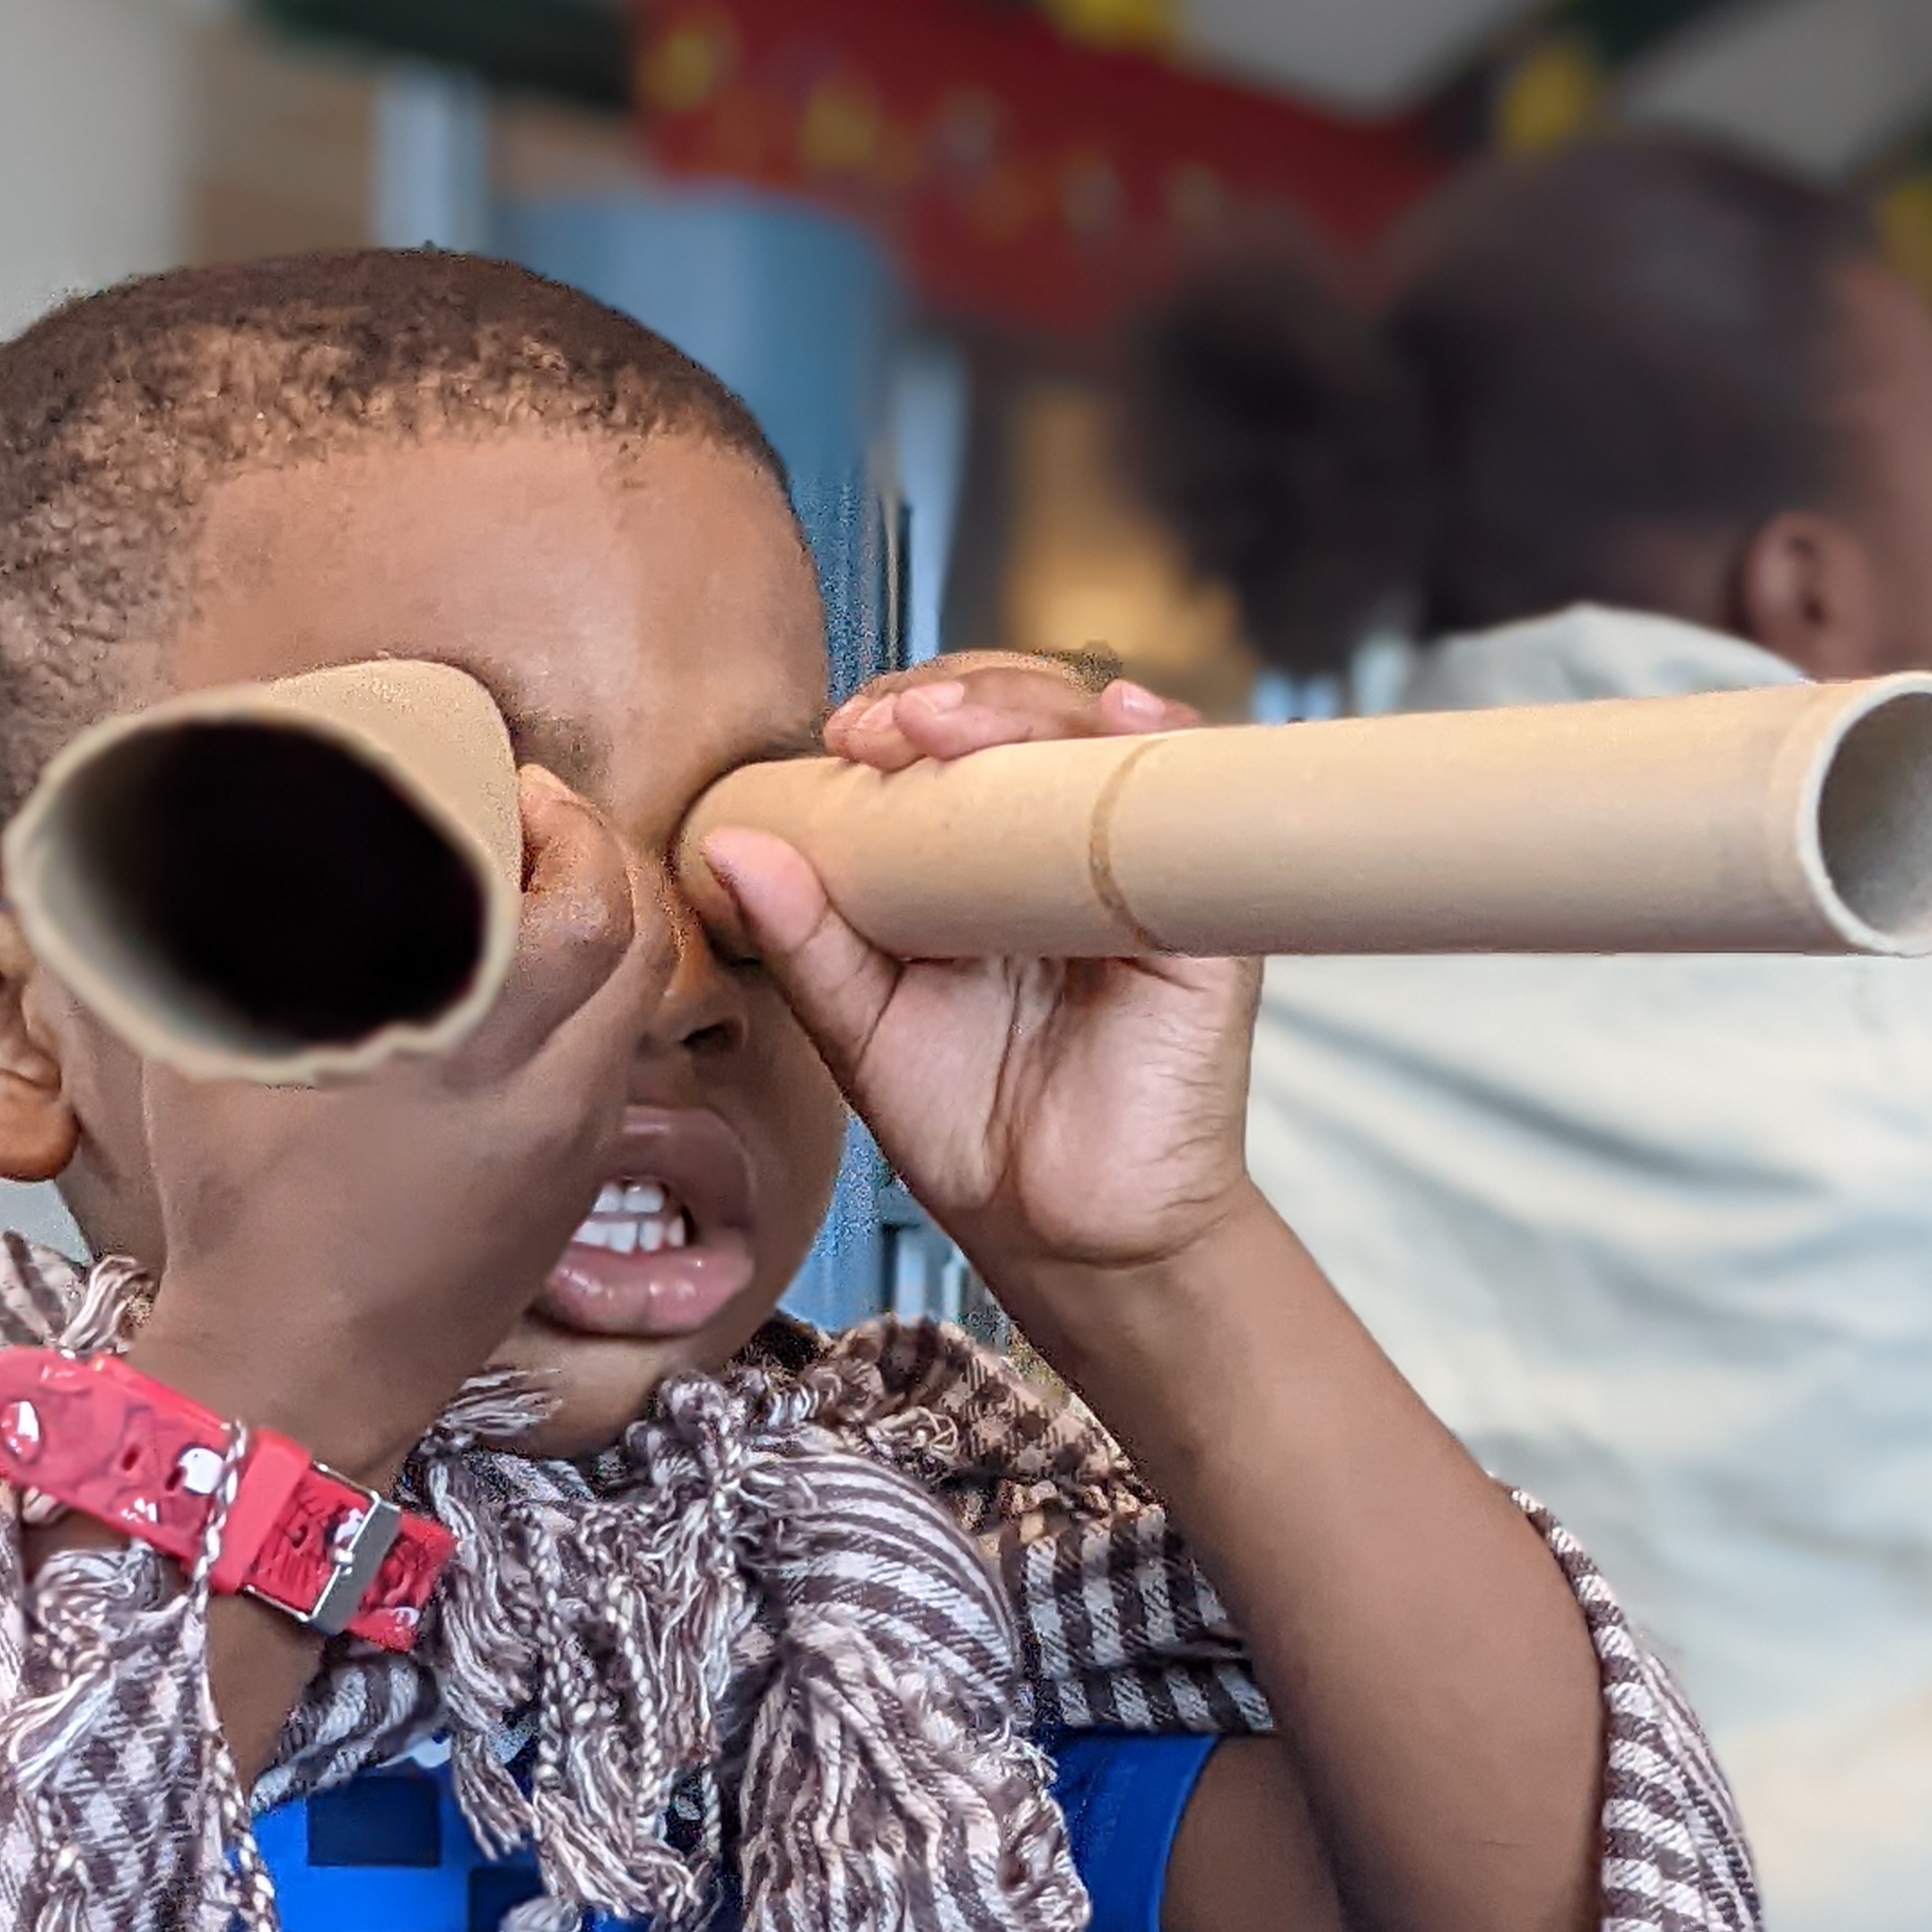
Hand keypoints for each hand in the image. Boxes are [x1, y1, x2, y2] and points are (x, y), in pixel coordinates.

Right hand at [129, 767, 671, 1478]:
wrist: (300, 1376)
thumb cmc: (243, 1214)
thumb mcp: (212, 1061)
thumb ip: (224, 947)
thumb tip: (201, 850)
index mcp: (474, 1049)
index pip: (586, 905)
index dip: (570, 824)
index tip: (523, 784)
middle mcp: (550, 1095)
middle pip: (642, 944)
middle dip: (607, 860)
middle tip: (546, 820)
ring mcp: (573, 1151)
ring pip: (639, 1010)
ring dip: (614, 933)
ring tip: (547, 892)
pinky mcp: (571, 1196)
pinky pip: (616, 1072)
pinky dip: (599, 1009)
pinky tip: (537, 995)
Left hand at [690, 656, 1250, 1314]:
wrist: (1067, 1237)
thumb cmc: (973, 1131)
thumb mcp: (863, 1031)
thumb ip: (805, 941)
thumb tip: (728, 845)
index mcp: (976, 861)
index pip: (950, 740)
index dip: (902, 714)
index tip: (846, 736)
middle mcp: (1060, 849)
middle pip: (1028, 716)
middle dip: (958, 695)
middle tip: (893, 727)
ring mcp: (1132, 873)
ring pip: (1102, 735)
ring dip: (1032, 704)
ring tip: (958, 725)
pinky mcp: (1202, 916)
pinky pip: (1197, 804)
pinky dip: (1169, 742)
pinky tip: (1129, 715)